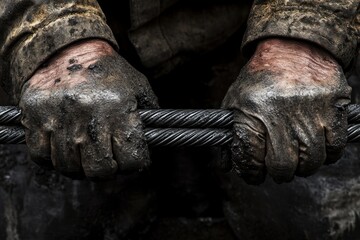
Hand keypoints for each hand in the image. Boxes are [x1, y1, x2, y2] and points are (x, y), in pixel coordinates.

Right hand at [19, 39, 157, 179]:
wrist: (68, 48)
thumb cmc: (108, 71)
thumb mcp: (138, 87)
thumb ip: (148, 116)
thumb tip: (155, 141)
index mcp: (118, 108)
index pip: (131, 159)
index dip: (135, 164)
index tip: (131, 158)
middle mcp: (88, 115)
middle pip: (99, 170)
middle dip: (107, 170)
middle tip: (108, 160)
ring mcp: (59, 118)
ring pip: (70, 167)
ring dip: (80, 165)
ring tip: (85, 151)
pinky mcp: (35, 118)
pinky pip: (41, 157)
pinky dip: (53, 159)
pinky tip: (64, 148)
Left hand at [222, 38, 350, 183]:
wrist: (292, 47)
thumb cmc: (259, 79)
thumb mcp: (235, 101)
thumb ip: (231, 135)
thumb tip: (227, 166)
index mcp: (251, 112)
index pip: (250, 159)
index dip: (250, 174)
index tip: (254, 175)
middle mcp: (280, 114)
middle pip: (282, 167)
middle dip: (279, 174)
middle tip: (278, 169)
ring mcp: (309, 113)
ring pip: (310, 162)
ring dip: (303, 167)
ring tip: (297, 159)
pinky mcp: (333, 109)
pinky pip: (334, 149)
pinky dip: (326, 156)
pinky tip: (316, 148)